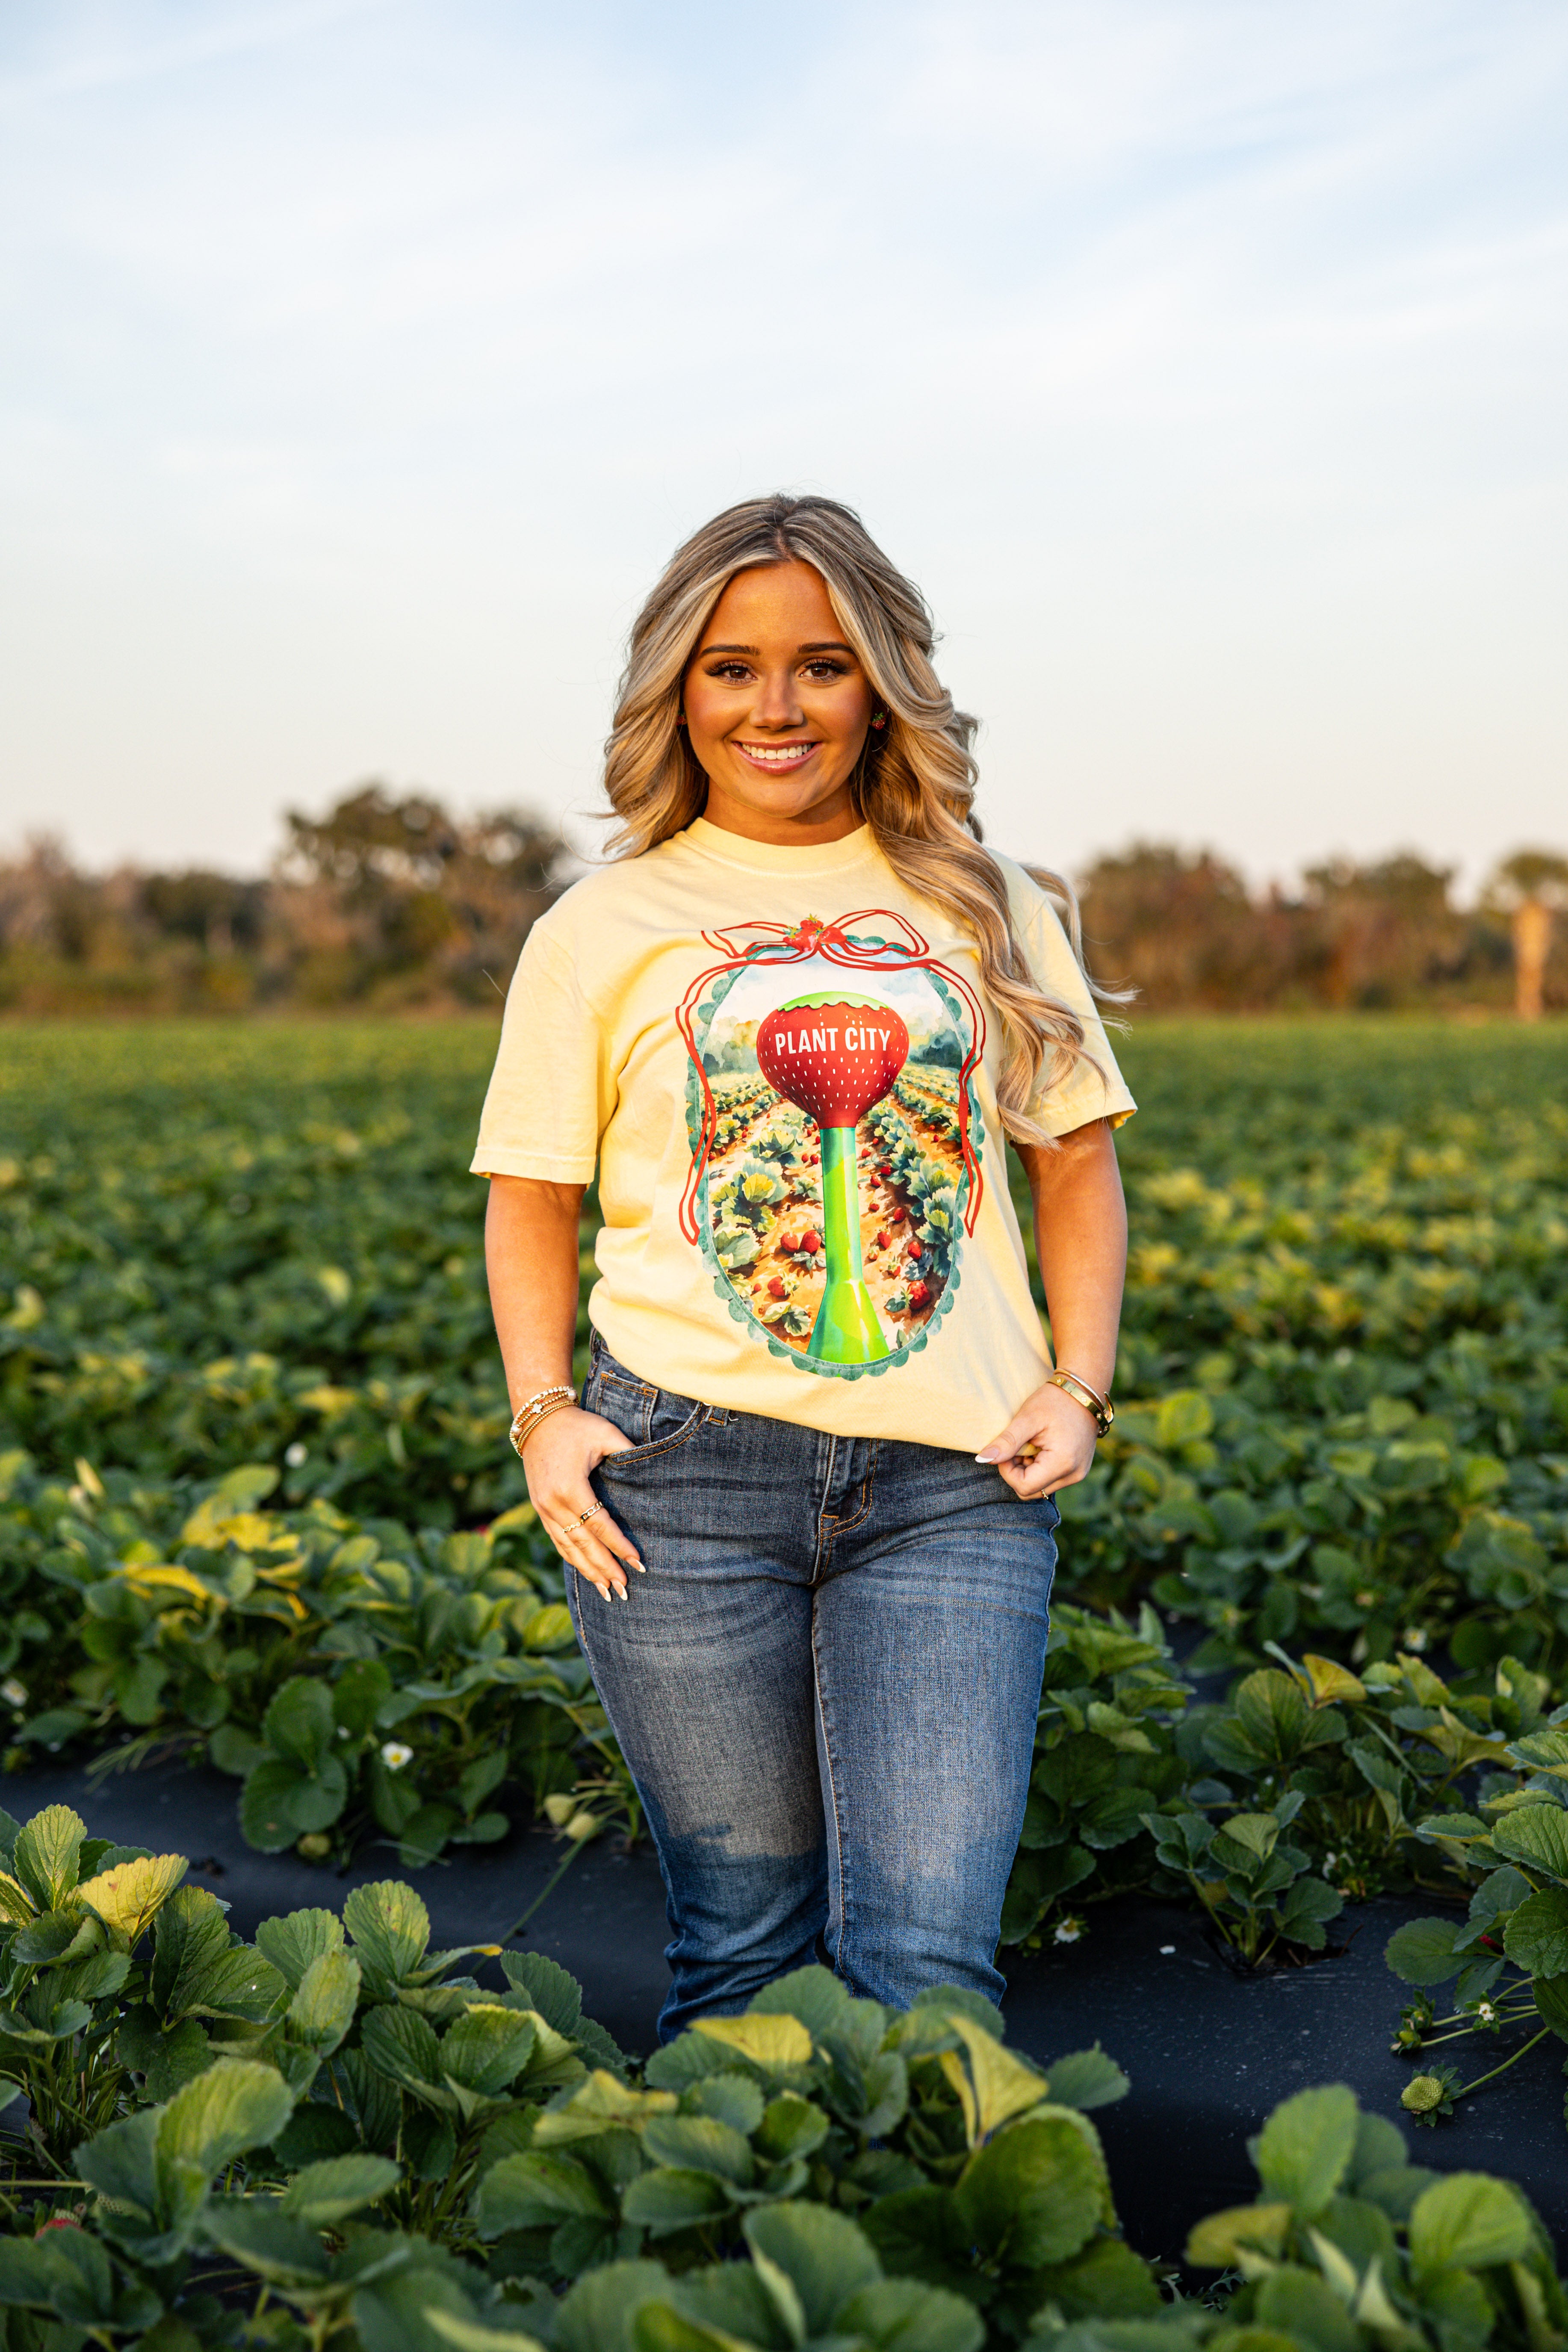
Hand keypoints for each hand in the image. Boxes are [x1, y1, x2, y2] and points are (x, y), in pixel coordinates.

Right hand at [521, 1406, 642, 1601]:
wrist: (538, 1420)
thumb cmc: (577, 1425)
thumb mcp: (605, 1433)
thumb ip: (628, 1451)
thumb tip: (656, 1469)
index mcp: (570, 1487)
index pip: (599, 1525)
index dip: (619, 1546)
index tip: (638, 1563)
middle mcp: (553, 1503)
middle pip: (583, 1544)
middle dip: (605, 1568)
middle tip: (624, 1590)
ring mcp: (543, 1508)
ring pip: (567, 1547)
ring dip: (587, 1570)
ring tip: (606, 1591)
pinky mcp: (540, 1509)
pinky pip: (557, 1540)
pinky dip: (572, 1558)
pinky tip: (585, 1572)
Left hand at [976, 1379, 1098, 1499]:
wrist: (1083, 1391)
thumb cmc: (1055, 1401)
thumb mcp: (1027, 1419)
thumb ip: (1006, 1442)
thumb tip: (982, 1460)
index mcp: (1063, 1463)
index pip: (1024, 1486)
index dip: (1007, 1471)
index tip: (1007, 1449)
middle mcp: (1074, 1475)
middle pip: (1031, 1491)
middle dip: (1017, 1472)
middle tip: (1017, 1446)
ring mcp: (1077, 1474)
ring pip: (1040, 1488)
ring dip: (1027, 1471)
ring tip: (1030, 1445)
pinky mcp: (1077, 1471)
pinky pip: (1050, 1480)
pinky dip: (1039, 1469)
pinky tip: (1039, 1448)